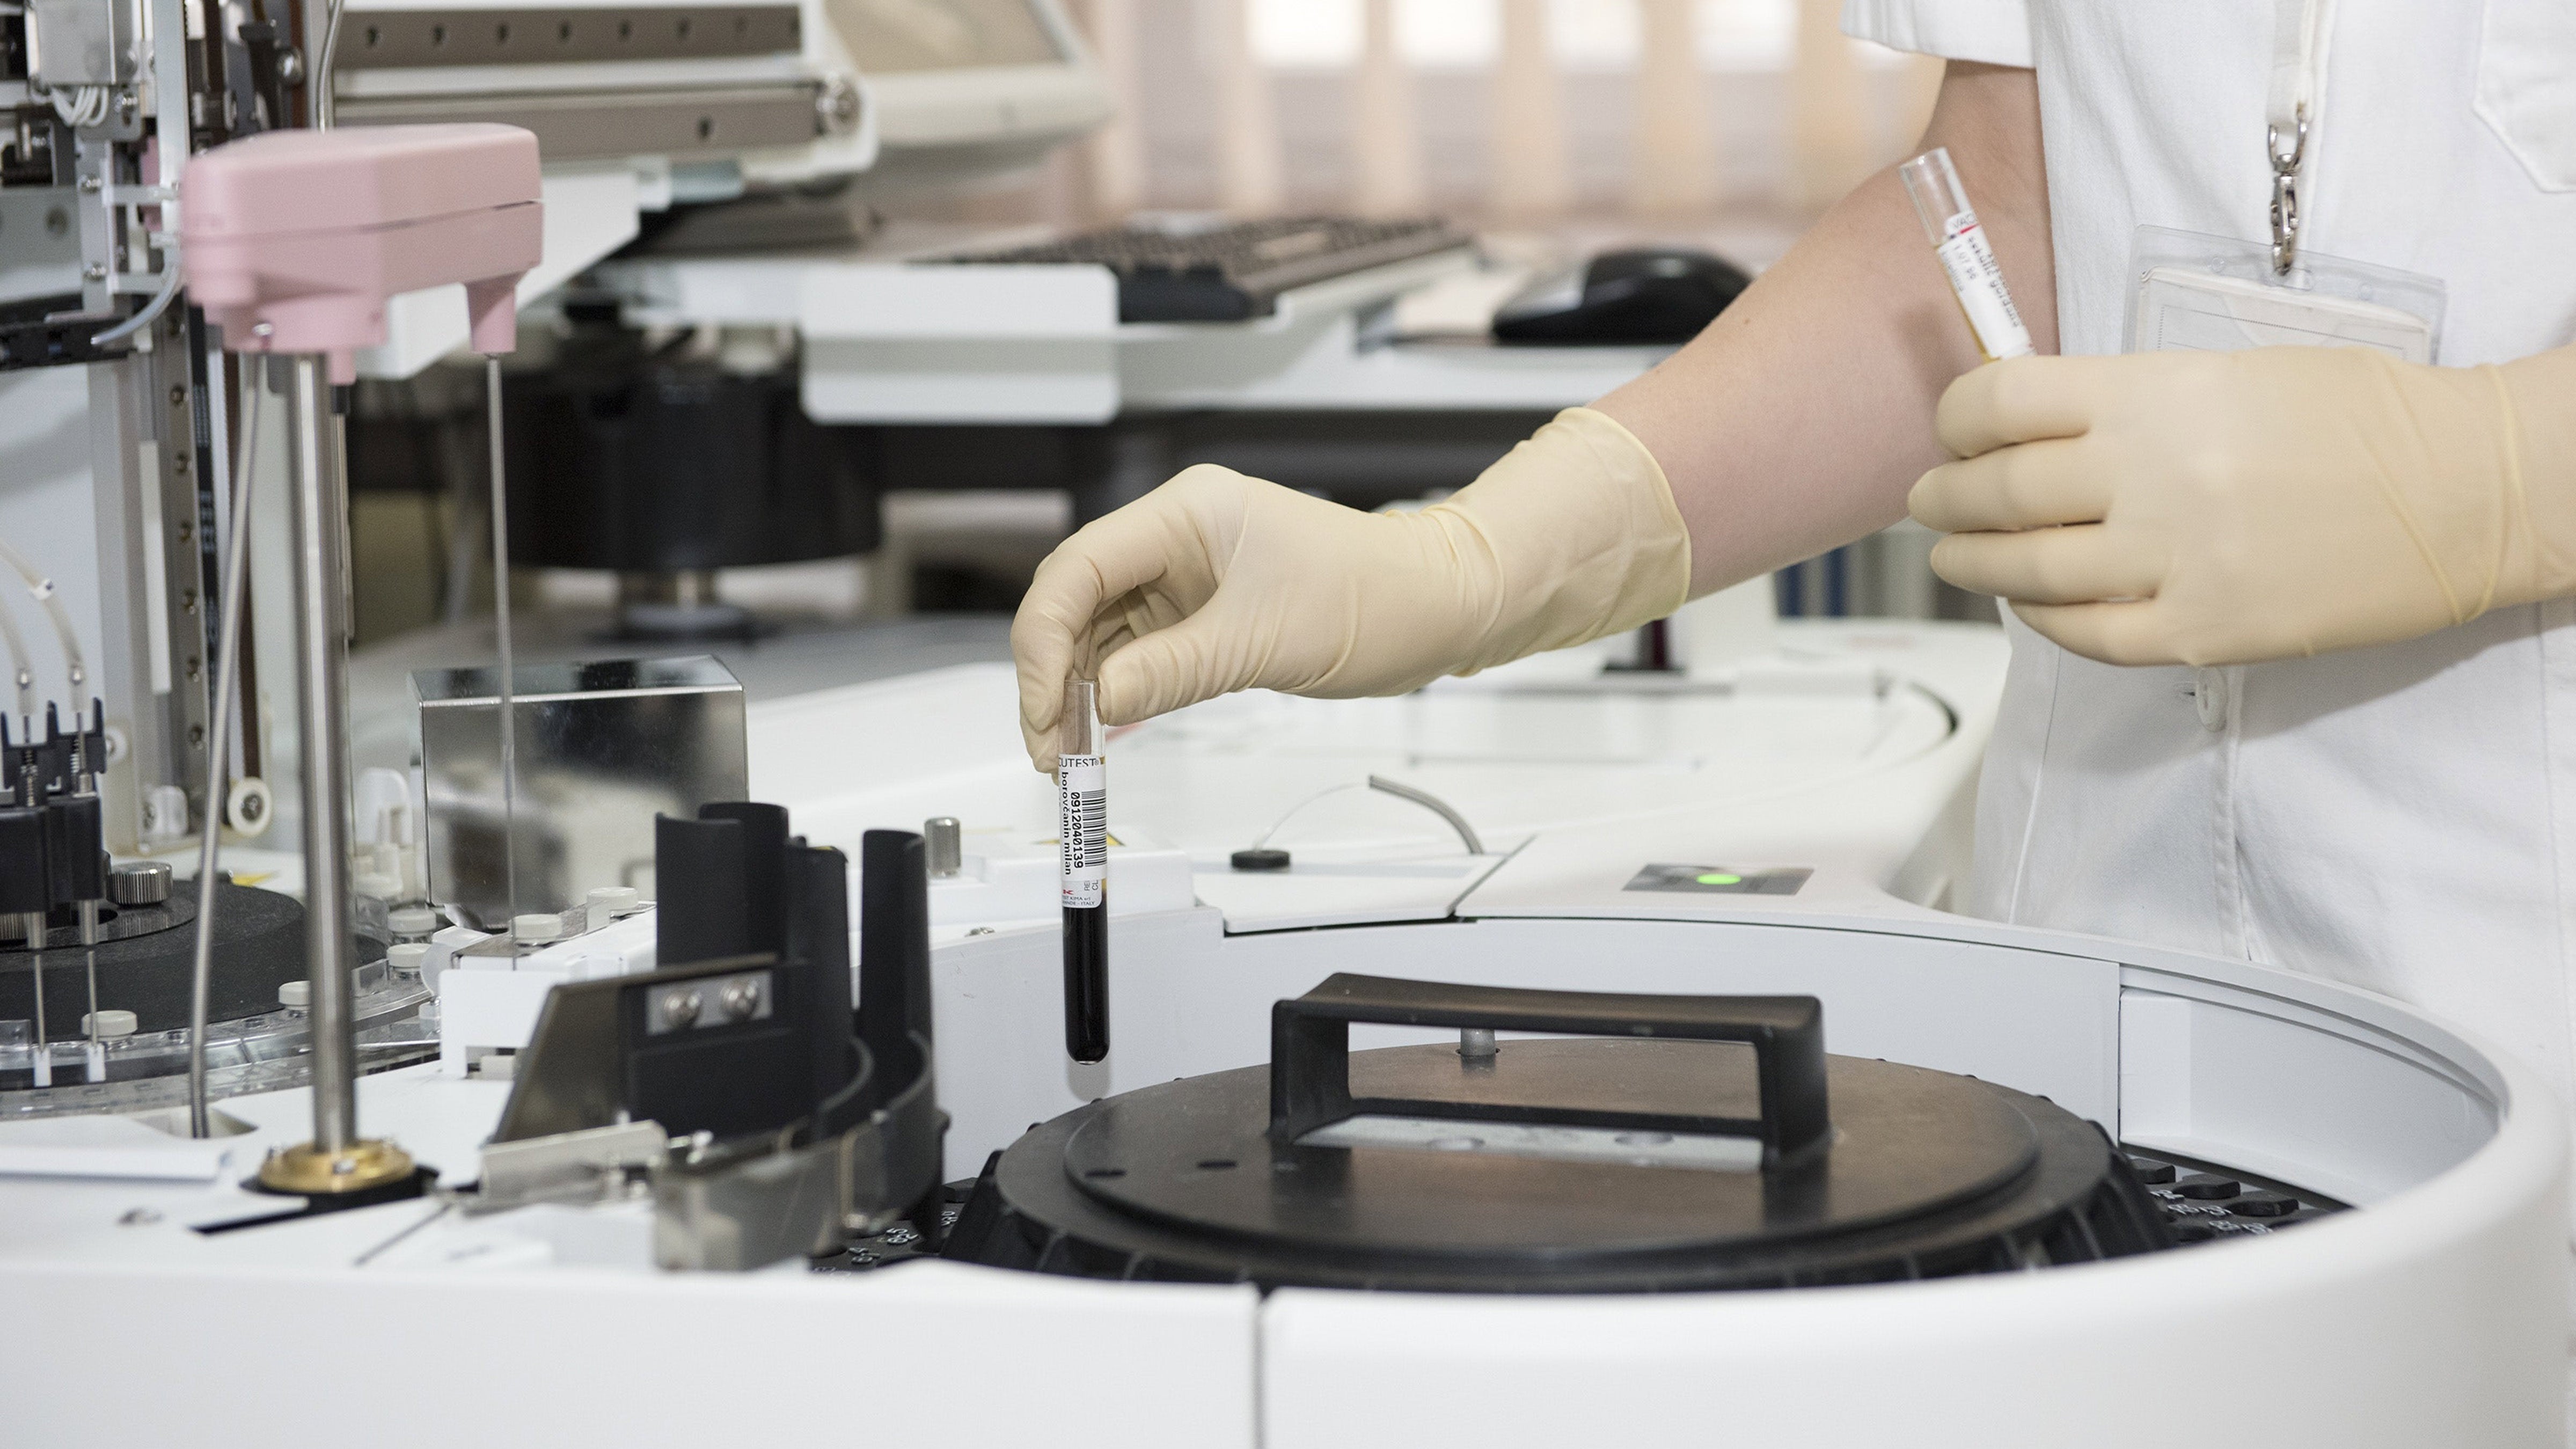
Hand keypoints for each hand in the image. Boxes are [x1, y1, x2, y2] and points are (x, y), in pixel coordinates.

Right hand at [1011, 408, 1690, 770]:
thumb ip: (1172, 670)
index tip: (1044, 706)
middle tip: (1051, 749)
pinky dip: (1115, 696)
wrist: (1440, 606)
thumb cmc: (1377, 596)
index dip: (1044, 640)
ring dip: (1079, 695)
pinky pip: (1137, 654)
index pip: (1079, 567)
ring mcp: (1187, 578)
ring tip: (1072, 756)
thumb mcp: (1266, 641)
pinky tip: (1103, 735)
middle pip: (1077, 602)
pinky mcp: (1203, 617)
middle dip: (1052, 676)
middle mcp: (1177, 539)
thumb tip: (1098, 702)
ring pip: (1100, 635)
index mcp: (1187, 513)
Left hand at [1907, 347, 2575, 665]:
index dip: (1957, 418)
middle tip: (1928, 501)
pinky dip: (2040, 618)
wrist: (2466, 490)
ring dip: (1971, 562)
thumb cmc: (2355, 417)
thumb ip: (2126, 402)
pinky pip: (2085, 634)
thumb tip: (2031, 426)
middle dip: (1945, 498)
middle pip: (1998, 492)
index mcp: (2155, 396)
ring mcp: (2173, 561)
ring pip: (2025, 569)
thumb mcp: (2228, 374)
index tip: (1950, 430)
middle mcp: (2150, 477)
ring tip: (1954, 555)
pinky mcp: (2201, 630)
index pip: (2003, 401)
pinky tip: (2027, 602)